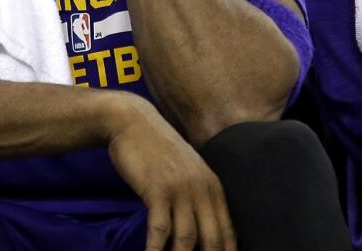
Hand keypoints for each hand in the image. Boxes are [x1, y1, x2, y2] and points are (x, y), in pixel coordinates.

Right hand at [108, 95, 234, 250]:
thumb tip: (197, 231)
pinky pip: (160, 230)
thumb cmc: (157, 152)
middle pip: (213, 240)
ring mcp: (181, 190)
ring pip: (188, 240)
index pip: (228, 232)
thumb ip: (196, 197)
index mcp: (214, 188)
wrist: (134, 122)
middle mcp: (203, 190)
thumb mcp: (186, 172)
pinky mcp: (158, 191)